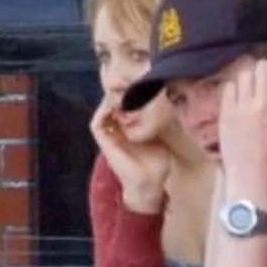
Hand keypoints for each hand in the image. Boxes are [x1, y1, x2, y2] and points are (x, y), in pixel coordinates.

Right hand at [90, 91, 172, 213]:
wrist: (148, 184)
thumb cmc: (158, 165)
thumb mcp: (163, 138)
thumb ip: (161, 121)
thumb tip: (170, 102)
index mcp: (130, 128)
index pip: (124, 105)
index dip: (129, 93)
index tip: (140, 84)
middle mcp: (117, 130)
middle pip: (112, 104)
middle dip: (119, 92)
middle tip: (129, 82)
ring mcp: (109, 136)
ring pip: (103, 110)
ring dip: (110, 100)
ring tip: (123, 91)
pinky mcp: (103, 142)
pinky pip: (97, 122)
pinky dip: (103, 112)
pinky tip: (116, 104)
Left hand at [212, 53, 266, 202]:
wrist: (249, 176)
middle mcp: (263, 104)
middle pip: (262, 69)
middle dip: (265, 67)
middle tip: (264, 71)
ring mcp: (242, 107)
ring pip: (244, 75)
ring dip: (249, 76)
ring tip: (249, 83)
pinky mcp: (226, 112)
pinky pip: (229, 88)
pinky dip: (234, 88)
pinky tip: (237, 94)